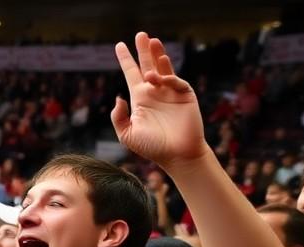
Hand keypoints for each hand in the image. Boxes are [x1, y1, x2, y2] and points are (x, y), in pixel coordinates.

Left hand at [111, 32, 207, 167]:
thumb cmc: (152, 147)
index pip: (131, 74)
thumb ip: (118, 117)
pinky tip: (159, 77)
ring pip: (164, 68)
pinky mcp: (185, 95)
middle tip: (141, 34)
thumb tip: (118, 98)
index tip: (119, 45)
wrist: (176, 155)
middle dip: (144, 50)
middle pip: (148, 65)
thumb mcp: (127, 134)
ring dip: (158, 55)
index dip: (126, 60)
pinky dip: (168, 77)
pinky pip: (176, 81)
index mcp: (140, 99)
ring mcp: (170, 93)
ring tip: (152, 42)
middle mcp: (155, 92)